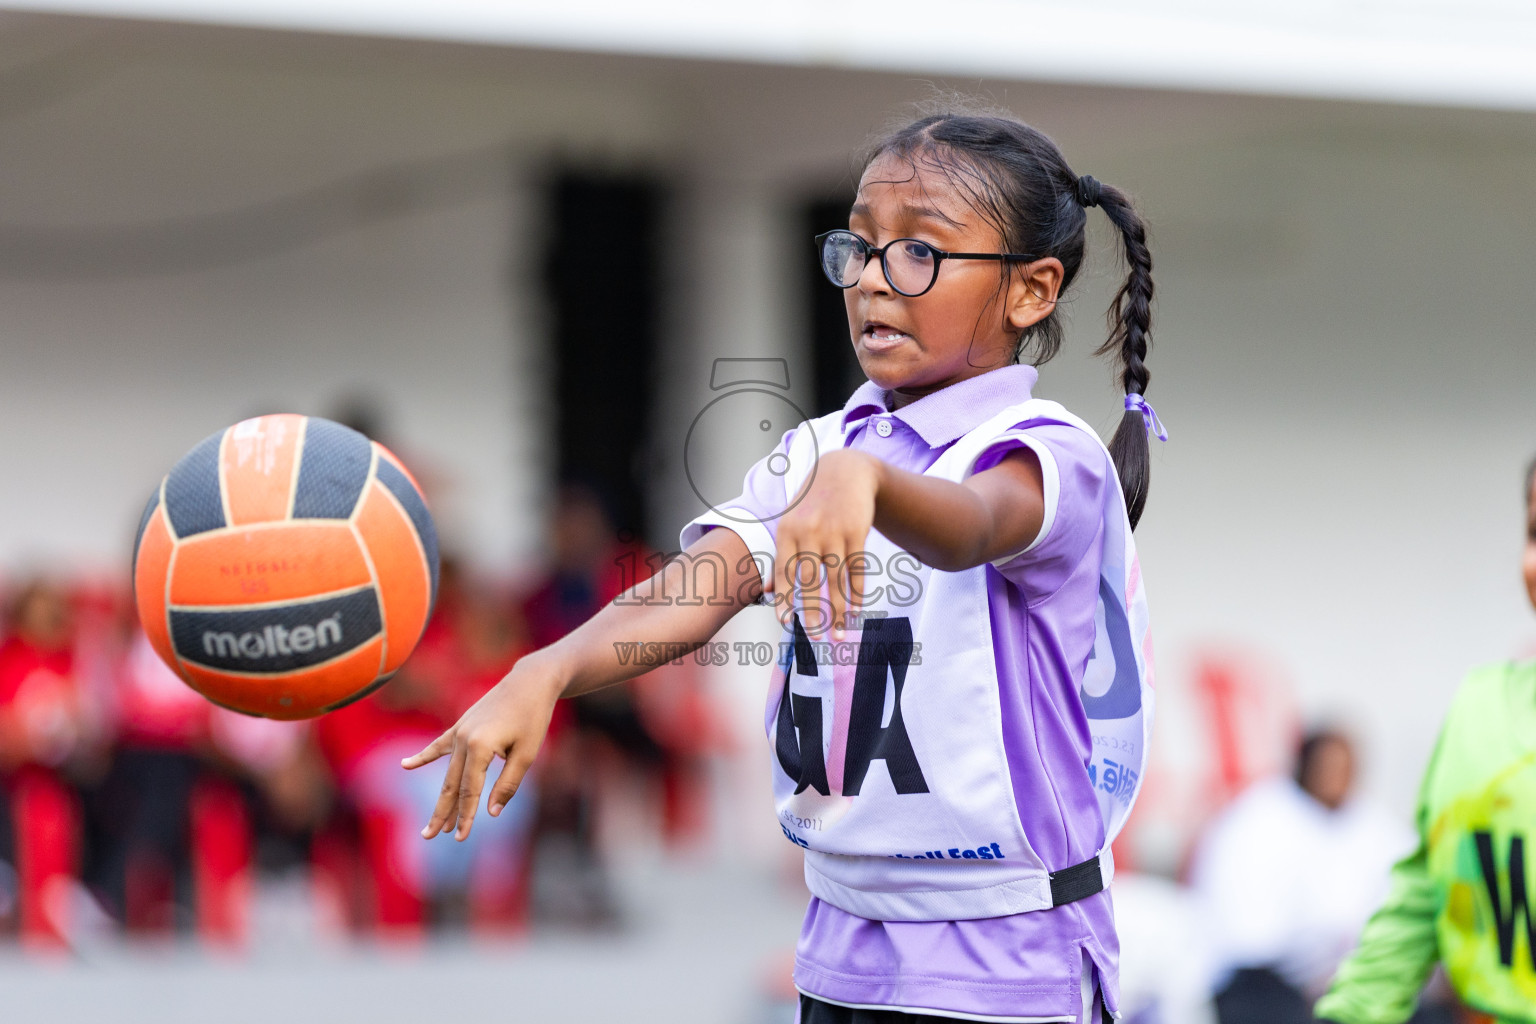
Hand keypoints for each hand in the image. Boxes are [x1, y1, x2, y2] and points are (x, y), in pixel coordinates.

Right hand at [400, 650, 566, 840]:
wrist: (529, 682)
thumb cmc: (533, 718)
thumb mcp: (527, 754)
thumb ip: (508, 784)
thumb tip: (492, 813)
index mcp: (480, 747)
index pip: (470, 791)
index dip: (466, 816)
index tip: (461, 838)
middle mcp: (463, 739)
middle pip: (451, 785)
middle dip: (442, 814)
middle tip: (430, 837)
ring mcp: (459, 731)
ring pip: (447, 772)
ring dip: (440, 798)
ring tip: (431, 823)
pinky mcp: (461, 725)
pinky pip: (439, 745)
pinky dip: (423, 757)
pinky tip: (406, 766)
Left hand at [773, 448, 882, 641]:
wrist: (845, 471)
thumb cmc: (813, 503)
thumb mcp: (791, 521)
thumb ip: (783, 555)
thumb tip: (769, 590)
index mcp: (787, 531)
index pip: (784, 570)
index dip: (785, 597)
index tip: (786, 622)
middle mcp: (810, 531)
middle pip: (810, 580)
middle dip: (813, 611)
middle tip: (815, 636)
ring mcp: (835, 531)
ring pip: (836, 579)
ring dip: (838, 610)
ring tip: (838, 634)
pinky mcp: (858, 531)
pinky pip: (857, 569)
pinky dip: (857, 593)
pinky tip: (856, 611)